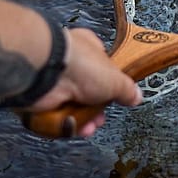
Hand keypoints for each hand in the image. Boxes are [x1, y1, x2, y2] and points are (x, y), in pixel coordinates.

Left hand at [25, 27, 141, 136]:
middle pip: (87, 95)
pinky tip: (71, 124)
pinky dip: (63, 124)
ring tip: (86, 126)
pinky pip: (55, 118)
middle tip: (99, 118)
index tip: (115, 100)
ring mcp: (54, 82)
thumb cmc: (78, 64)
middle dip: (95, 112)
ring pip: (71, 109)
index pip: (103, 71)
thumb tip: (136, 95)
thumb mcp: (115, 79)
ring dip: (80, 121)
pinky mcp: (41, 100)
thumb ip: (127, 89)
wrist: (48, 72)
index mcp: (90, 51)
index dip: (110, 90)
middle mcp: (71, 65)